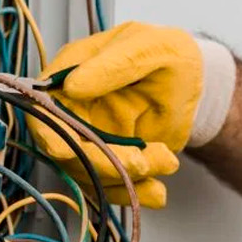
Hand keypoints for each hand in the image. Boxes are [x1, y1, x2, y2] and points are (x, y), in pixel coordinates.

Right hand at [32, 22, 234, 208]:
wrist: (196, 85)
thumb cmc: (171, 56)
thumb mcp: (150, 50)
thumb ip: (114, 64)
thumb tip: (72, 86)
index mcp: (73, 70)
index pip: (45, 107)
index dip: (50, 133)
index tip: (66, 152)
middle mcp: (73, 106)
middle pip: (67, 147)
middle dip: (103, 162)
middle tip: (142, 163)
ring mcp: (89, 135)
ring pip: (90, 171)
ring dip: (126, 176)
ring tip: (167, 161)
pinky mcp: (108, 158)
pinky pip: (110, 184)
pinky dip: (133, 192)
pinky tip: (157, 191)